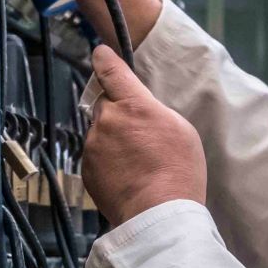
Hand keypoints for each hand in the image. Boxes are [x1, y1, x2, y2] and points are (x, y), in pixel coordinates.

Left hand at [82, 46, 203, 225]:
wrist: (158, 213)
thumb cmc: (177, 172)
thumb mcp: (179, 129)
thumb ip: (153, 110)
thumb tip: (139, 109)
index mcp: (133, 104)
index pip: (110, 70)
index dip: (104, 59)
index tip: (100, 54)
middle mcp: (108, 120)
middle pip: (106, 105)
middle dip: (118, 113)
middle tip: (140, 136)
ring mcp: (94, 145)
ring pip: (101, 132)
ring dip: (114, 140)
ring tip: (138, 163)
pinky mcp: (87, 168)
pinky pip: (96, 156)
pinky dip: (108, 162)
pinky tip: (127, 176)